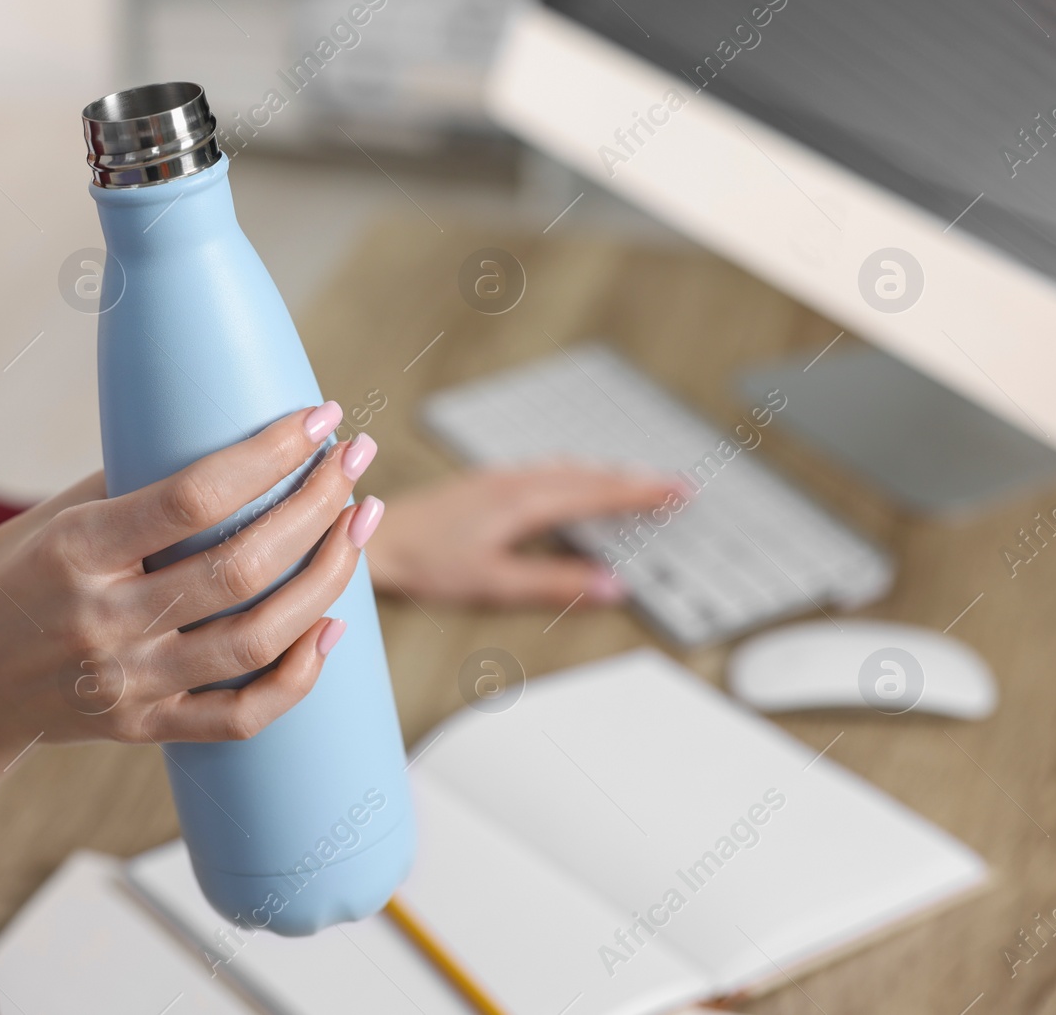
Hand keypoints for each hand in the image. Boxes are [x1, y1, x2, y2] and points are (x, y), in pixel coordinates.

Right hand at [0, 403, 381, 974]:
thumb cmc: (0, 587)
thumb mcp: (42, 519)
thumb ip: (126, 486)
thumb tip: (218, 440)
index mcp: (76, 552)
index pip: (193, 497)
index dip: (269, 454)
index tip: (320, 419)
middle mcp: (105, 620)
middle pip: (242, 567)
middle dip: (317, 506)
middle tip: (357, 461)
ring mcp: (130, 682)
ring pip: (258, 639)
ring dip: (327, 578)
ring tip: (361, 524)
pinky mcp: (146, 728)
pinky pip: (242, 715)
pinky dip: (299, 676)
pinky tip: (333, 626)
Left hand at [363, 465, 682, 608]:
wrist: (373, 538)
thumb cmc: (423, 562)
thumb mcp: (495, 583)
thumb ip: (555, 583)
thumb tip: (612, 588)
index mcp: (525, 501)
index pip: (599, 492)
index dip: (643, 492)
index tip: (682, 491)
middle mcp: (514, 482)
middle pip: (588, 474)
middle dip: (633, 479)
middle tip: (675, 485)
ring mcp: (497, 479)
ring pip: (565, 468)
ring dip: (604, 473)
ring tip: (635, 480)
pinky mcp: (482, 484)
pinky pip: (544, 469)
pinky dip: (574, 473)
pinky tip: (570, 480)